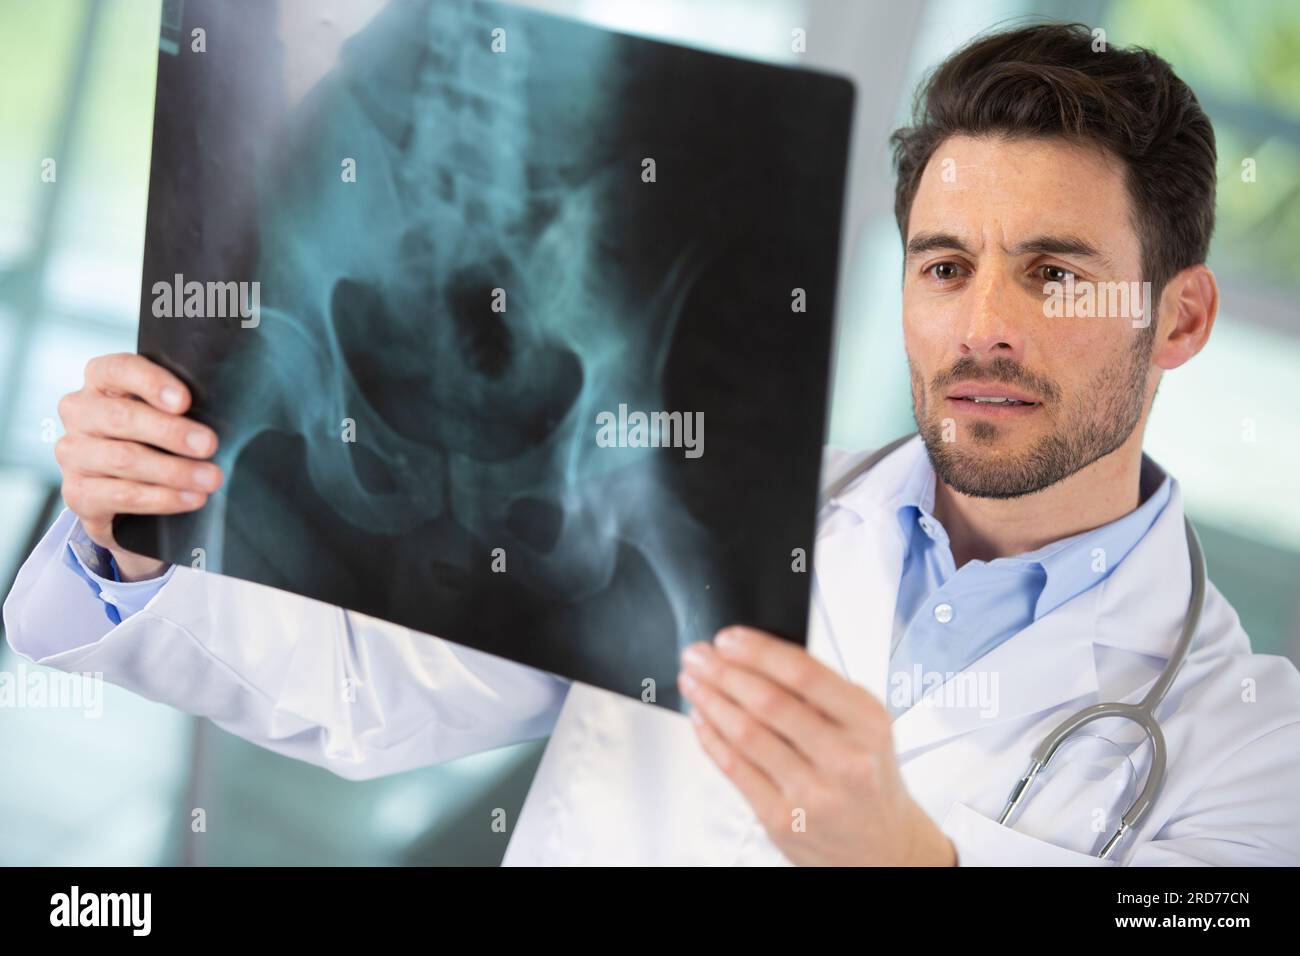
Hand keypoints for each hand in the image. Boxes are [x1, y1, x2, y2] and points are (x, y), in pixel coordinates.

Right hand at [55, 353, 221, 580]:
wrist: (124, 496)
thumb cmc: (154, 440)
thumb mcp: (166, 413)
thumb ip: (181, 405)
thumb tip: (228, 408)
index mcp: (101, 381)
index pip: (119, 369)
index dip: (151, 383)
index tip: (184, 401)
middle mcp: (79, 412)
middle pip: (122, 417)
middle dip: (172, 432)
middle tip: (210, 445)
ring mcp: (72, 453)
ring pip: (124, 458)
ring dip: (174, 471)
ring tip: (211, 479)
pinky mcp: (77, 493)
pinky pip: (121, 495)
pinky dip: (161, 498)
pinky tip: (190, 498)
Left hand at [678, 626, 956, 865]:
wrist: (883, 845)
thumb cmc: (868, 776)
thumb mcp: (866, 726)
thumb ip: (821, 692)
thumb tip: (755, 654)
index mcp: (867, 723)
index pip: (804, 674)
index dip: (758, 652)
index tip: (728, 639)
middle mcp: (844, 758)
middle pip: (768, 703)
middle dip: (723, 672)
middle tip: (699, 656)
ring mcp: (811, 793)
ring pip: (746, 735)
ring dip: (710, 701)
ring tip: (693, 682)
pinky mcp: (782, 819)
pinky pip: (734, 769)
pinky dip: (711, 737)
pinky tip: (702, 719)